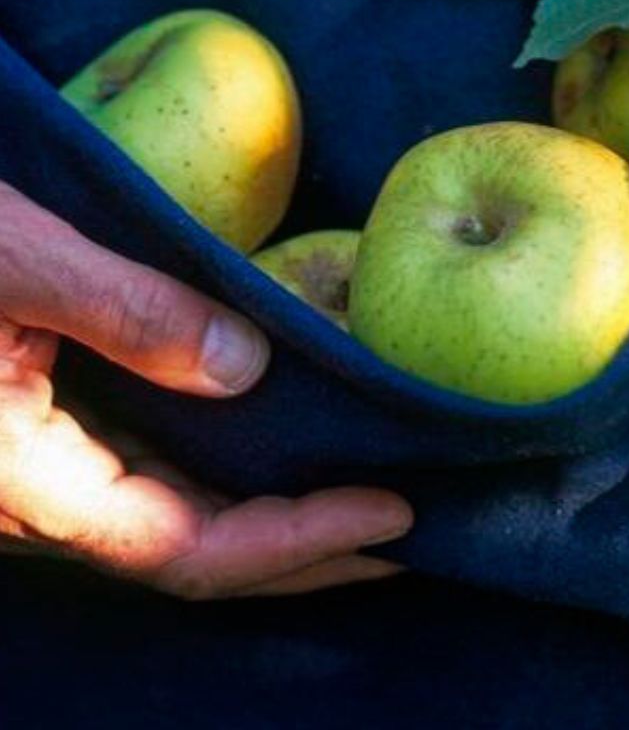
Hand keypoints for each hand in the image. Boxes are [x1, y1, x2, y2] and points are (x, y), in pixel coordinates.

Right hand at [0, 181, 411, 596]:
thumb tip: (249, 365)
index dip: (299, 538)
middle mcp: (33, 496)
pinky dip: (225, 473)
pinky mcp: (44, 432)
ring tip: (364, 500)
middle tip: (409, 531)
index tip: (397, 511)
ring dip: (271, 518)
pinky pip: (150, 474)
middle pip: (192, 552)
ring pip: (172, 520)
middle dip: (305, 551)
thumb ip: (128, 312)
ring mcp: (37, 469)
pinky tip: (274, 447)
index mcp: (21, 478)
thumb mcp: (16, 255)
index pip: (188, 545)